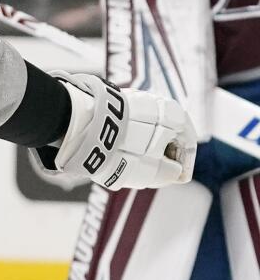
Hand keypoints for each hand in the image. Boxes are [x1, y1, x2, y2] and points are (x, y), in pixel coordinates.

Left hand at [33, 72, 195, 190]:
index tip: (178, 179)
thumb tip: (173, 171)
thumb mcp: (156, 171)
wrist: (91, 128)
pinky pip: (129, 125)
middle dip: (164, 157)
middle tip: (157, 175)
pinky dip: (130, 139)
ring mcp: (136, 101)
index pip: (187, 144)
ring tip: (135, 166)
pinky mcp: (115, 104)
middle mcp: (158, 104)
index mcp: (176, 116)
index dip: (184, 166)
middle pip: (168, 136)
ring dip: (146, 149)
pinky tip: (120, 152)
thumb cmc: (129, 150)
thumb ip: (171, 173)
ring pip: (147, 130)